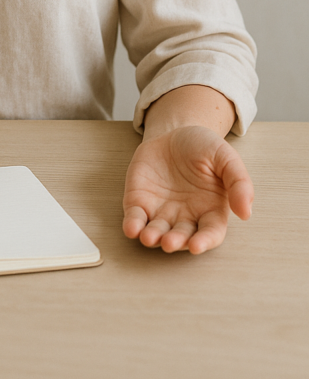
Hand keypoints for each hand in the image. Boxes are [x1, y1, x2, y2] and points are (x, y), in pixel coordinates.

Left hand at [122, 125, 252, 253]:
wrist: (173, 132)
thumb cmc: (203, 147)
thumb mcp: (225, 156)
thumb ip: (239, 182)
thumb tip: (246, 212)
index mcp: (210, 210)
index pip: (210, 233)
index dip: (204, 242)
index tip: (196, 246)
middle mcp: (186, 216)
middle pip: (182, 236)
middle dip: (175, 241)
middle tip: (169, 242)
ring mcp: (161, 211)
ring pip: (157, 232)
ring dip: (152, 237)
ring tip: (149, 237)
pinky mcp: (140, 202)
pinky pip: (136, 218)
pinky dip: (133, 225)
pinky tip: (131, 228)